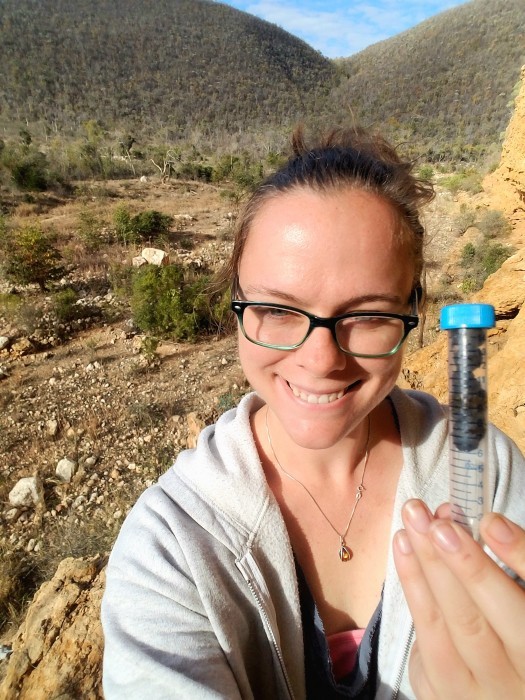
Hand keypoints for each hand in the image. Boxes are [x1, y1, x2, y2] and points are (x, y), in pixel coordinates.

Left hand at [393, 500, 524, 699]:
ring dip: (426, 567)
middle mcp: (517, 682)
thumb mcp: (519, 596)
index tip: (491, 521)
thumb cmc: (512, 629)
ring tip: (413, 521)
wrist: (496, 684)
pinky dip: (412, 585)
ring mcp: (479, 693)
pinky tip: (403, 546)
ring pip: (449, 628)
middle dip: (461, 566)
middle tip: (438, 523)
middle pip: (482, 624)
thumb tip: (473, 521)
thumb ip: (510, 561)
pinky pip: (424, 635)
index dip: (518, 559)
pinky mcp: (443, 693)